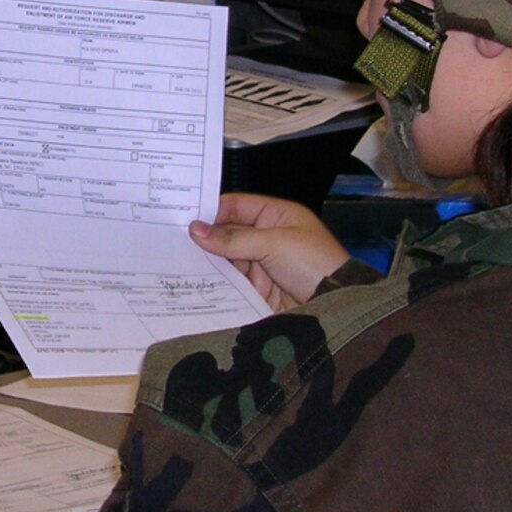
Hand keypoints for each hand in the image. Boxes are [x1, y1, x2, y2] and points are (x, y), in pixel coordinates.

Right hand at [189, 193, 348, 310]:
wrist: (336, 305)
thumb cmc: (317, 264)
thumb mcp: (274, 243)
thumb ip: (233, 238)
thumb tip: (197, 230)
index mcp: (276, 215)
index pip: (236, 206)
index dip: (212, 211)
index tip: (185, 217)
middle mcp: (267, 236)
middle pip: (228, 232)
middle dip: (205, 236)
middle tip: (175, 238)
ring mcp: (262, 262)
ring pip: (226, 257)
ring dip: (207, 259)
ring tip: (179, 258)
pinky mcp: (257, 287)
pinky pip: (231, 280)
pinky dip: (215, 280)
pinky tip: (196, 278)